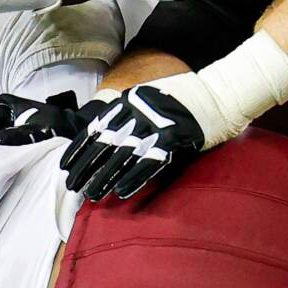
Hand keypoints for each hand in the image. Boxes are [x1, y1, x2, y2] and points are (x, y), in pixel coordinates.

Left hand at [59, 85, 205, 200]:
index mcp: (130, 99)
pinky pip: (150, 161)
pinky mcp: (175, 137)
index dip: (80, 147)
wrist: (221, 93)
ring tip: (92, 193)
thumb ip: (129, 111)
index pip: (97, 126)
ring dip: (105, 176)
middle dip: (86, 166)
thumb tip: (106, 132)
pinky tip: (122, 191)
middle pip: (105, 143)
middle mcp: (139, 110)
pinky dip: (134, 178)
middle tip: (72, 185)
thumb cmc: (186, 98)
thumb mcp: (151, 97)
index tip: (66, 165)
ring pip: (123, 155)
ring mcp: (157, 123)